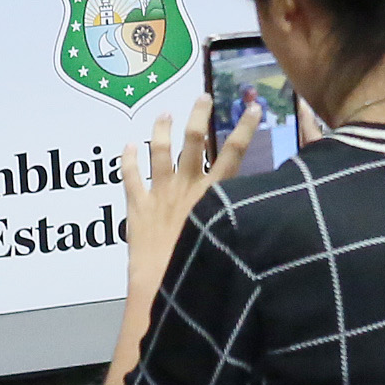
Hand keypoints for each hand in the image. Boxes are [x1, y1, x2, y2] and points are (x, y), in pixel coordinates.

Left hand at [124, 95, 258, 297]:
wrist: (164, 287)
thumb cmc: (202, 270)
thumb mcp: (230, 240)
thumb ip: (237, 219)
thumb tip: (256, 209)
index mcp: (213, 194)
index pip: (234, 152)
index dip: (245, 128)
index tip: (253, 108)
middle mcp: (187, 187)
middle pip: (194, 139)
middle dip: (199, 114)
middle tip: (202, 97)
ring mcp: (160, 194)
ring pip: (160, 151)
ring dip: (162, 129)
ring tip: (164, 112)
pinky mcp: (138, 207)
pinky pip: (130, 177)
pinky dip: (128, 159)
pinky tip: (128, 145)